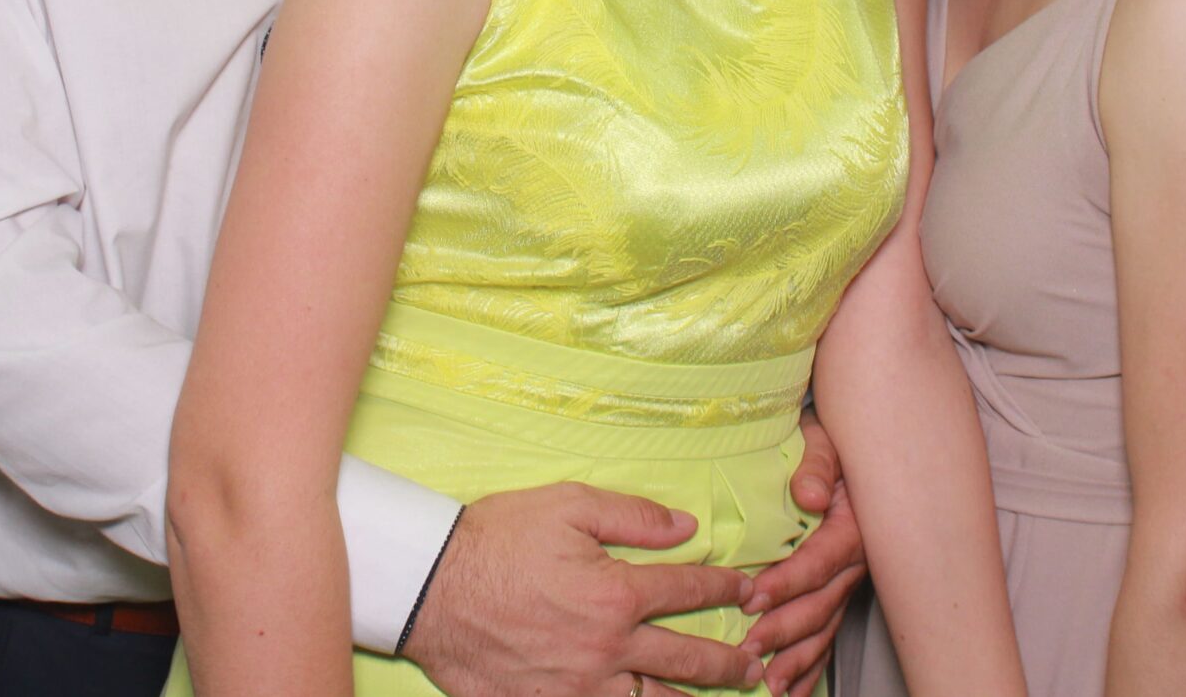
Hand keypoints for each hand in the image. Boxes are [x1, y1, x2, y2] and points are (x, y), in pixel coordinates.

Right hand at [404, 482, 767, 696]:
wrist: (428, 587)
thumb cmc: (494, 539)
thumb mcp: (566, 506)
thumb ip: (633, 516)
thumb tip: (686, 527)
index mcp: (616, 594)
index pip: (689, 592)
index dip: (726, 589)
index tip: (748, 589)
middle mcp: (607, 649)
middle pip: (688, 663)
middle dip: (730, 664)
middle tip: (757, 667)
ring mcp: (579, 688)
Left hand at [741, 412, 866, 695]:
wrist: (853, 455)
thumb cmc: (832, 445)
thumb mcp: (825, 441)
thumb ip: (817, 465)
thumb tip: (809, 494)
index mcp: (851, 528)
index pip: (818, 563)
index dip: (786, 583)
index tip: (752, 598)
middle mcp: (853, 564)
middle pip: (819, 606)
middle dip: (783, 631)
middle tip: (748, 648)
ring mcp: (846, 585)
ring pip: (824, 630)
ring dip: (797, 660)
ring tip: (769, 684)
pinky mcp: (837, 596)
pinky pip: (828, 638)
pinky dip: (811, 668)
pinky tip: (791, 691)